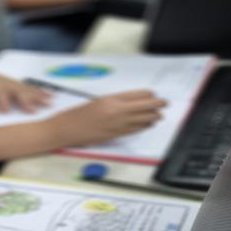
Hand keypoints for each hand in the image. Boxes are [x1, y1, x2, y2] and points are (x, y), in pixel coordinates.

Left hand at [0, 58, 51, 112]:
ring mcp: (7, 82)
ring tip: (51, 102)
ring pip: (24, 88)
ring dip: (37, 95)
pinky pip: (27, 87)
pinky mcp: (11, 83)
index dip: (0, 100)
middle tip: (34, 111)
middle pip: (14, 90)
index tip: (5, 111)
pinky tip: (51, 96)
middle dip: (24, 100)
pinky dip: (39, 91)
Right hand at [39, 89, 166, 146]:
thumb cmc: (77, 114)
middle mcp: (116, 112)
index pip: (138, 95)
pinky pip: (135, 130)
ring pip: (143, 120)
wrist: (65, 130)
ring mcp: (117, 125)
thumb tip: (133, 101)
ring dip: (153, 116)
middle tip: (165, 103)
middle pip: (145, 107)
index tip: (154, 94)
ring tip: (159, 114)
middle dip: (157, 105)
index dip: (149, 95)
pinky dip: (144, 126)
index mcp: (111, 100)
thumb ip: (115, 101)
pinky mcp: (115, 136)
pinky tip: (148, 124)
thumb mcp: (97, 101)